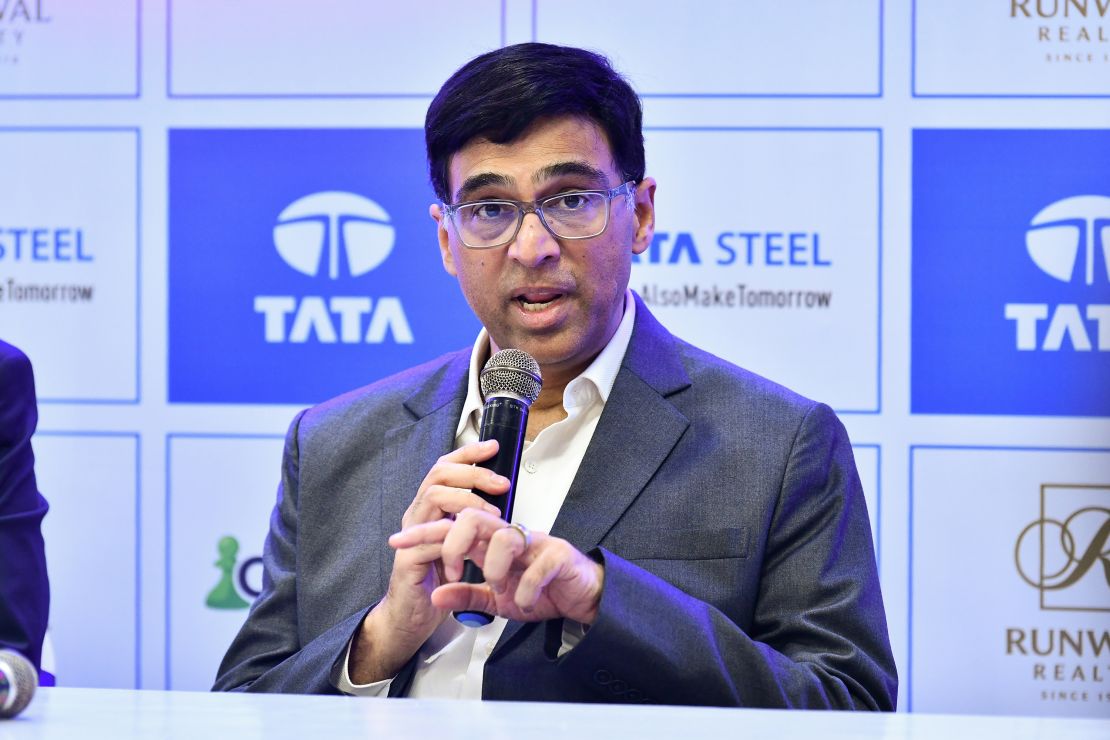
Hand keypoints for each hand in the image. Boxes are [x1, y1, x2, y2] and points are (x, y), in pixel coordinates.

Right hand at [350, 441, 508, 682]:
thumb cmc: (437, 580)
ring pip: (434, 497)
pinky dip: (456, 537)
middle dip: (473, 473)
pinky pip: (430, 536)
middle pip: (439, 475)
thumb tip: (500, 499)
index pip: (444, 468)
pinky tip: (476, 542)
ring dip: (467, 501)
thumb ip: (472, 521)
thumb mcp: (460, 544)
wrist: (411, 617)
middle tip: (501, 483)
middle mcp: (417, 515)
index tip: (493, 447)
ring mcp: (410, 534)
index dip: (467, 454)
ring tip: (492, 513)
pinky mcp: (408, 558)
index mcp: (430, 509)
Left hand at [389, 508, 604, 624]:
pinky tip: (524, 601)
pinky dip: (525, 588)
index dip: (425, 533)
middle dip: (454, 545)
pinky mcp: (558, 555)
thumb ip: (467, 596)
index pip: (453, 528)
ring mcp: (535, 543)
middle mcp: (510, 537)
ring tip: (499, 589)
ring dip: (493, 569)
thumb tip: (437, 595)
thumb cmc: (544, 591)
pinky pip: (536, 564)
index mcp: (491, 544)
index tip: (399, 542)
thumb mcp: (497, 601)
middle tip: (453, 573)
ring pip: (503, 536)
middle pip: (473, 519)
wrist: (584, 599)